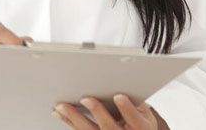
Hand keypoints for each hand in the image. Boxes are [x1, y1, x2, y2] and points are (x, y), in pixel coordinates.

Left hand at [52, 94, 168, 129]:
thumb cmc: (140, 123)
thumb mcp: (146, 113)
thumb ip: (137, 100)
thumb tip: (124, 80)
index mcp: (141, 128)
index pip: (134, 119)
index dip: (126, 108)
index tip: (118, 96)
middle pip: (108, 127)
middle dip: (97, 112)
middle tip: (86, 98)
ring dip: (74, 118)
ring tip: (62, 105)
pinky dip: (68, 120)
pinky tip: (59, 112)